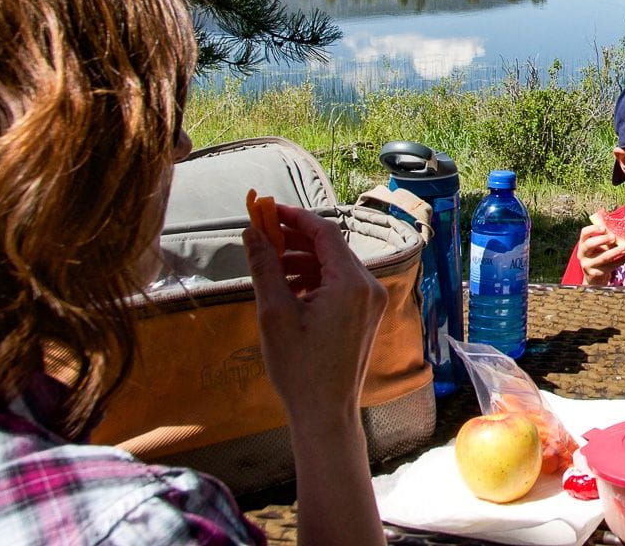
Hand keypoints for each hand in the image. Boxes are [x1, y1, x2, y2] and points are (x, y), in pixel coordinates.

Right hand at [244, 205, 386, 417]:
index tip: (268, 211)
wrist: (325, 412)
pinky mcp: (367, 315)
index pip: (325, 232)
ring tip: (271, 269)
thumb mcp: (274, 313)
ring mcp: (371, 302)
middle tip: (263, 237)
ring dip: (303, 262)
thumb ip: (265, 267)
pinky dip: (316, 281)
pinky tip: (289, 292)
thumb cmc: (299, 368)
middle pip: (331, 247)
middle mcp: (369, 286)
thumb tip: (253, 233)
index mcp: (352, 283)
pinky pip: (341, 285)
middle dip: (296, 240)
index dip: (295, 218)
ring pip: (335, 266)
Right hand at [575, 221, 624, 286]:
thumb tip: (620, 231)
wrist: (594, 277)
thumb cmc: (599, 257)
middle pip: (589, 244)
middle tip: (614, 237)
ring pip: (602, 257)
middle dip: (602, 240)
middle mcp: (582, 254)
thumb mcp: (599, 247)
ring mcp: (587, 265)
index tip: (604, 228)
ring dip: (615, 251)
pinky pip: (609, 267)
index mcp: (582, 244)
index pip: (584, 233)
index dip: (593, 229)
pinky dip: (620, 261)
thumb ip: (605, 239)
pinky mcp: (595, 274)